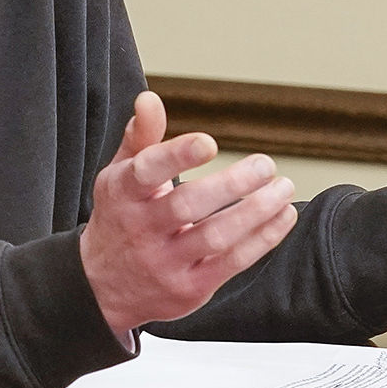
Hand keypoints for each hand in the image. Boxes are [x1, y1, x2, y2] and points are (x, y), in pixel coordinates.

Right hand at [79, 92, 298, 339]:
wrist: (103, 286)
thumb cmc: (121, 218)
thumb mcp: (119, 177)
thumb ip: (141, 138)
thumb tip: (149, 98)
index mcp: (122, 194)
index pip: (146, 172)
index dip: (177, 156)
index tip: (209, 143)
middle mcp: (140, 229)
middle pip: (187, 205)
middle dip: (231, 184)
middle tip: (265, 164)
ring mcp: (164, 262)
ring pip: (215, 236)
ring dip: (256, 211)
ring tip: (283, 188)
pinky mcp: (189, 288)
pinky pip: (231, 263)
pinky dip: (263, 238)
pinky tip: (282, 216)